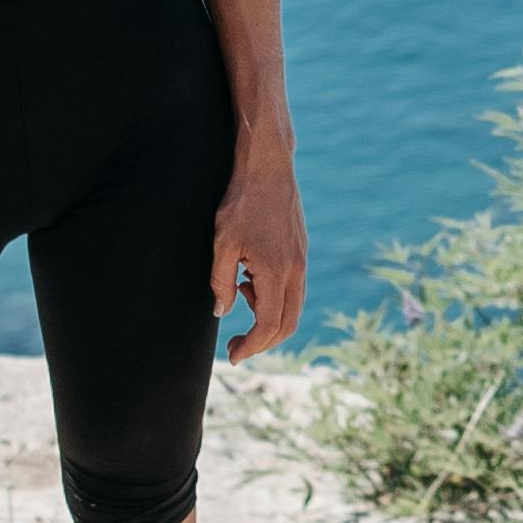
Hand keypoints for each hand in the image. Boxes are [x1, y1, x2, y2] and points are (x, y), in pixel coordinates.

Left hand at [209, 140, 312, 362]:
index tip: (233, 354)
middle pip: (287, 324)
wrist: (268, 168)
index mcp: (276, 272)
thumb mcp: (222, 244)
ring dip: (268, 319)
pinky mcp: (301, 253)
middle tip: (236, 346)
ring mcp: (301, 262)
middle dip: (263, 342)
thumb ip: (221, 282)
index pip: (269, 325)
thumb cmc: (241, 203)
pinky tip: (250, 280)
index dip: (251, 346)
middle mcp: (295, 271)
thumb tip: (222, 312)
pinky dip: (273, 299)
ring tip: (241, 294)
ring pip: (293, 308)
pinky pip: (293, 290)